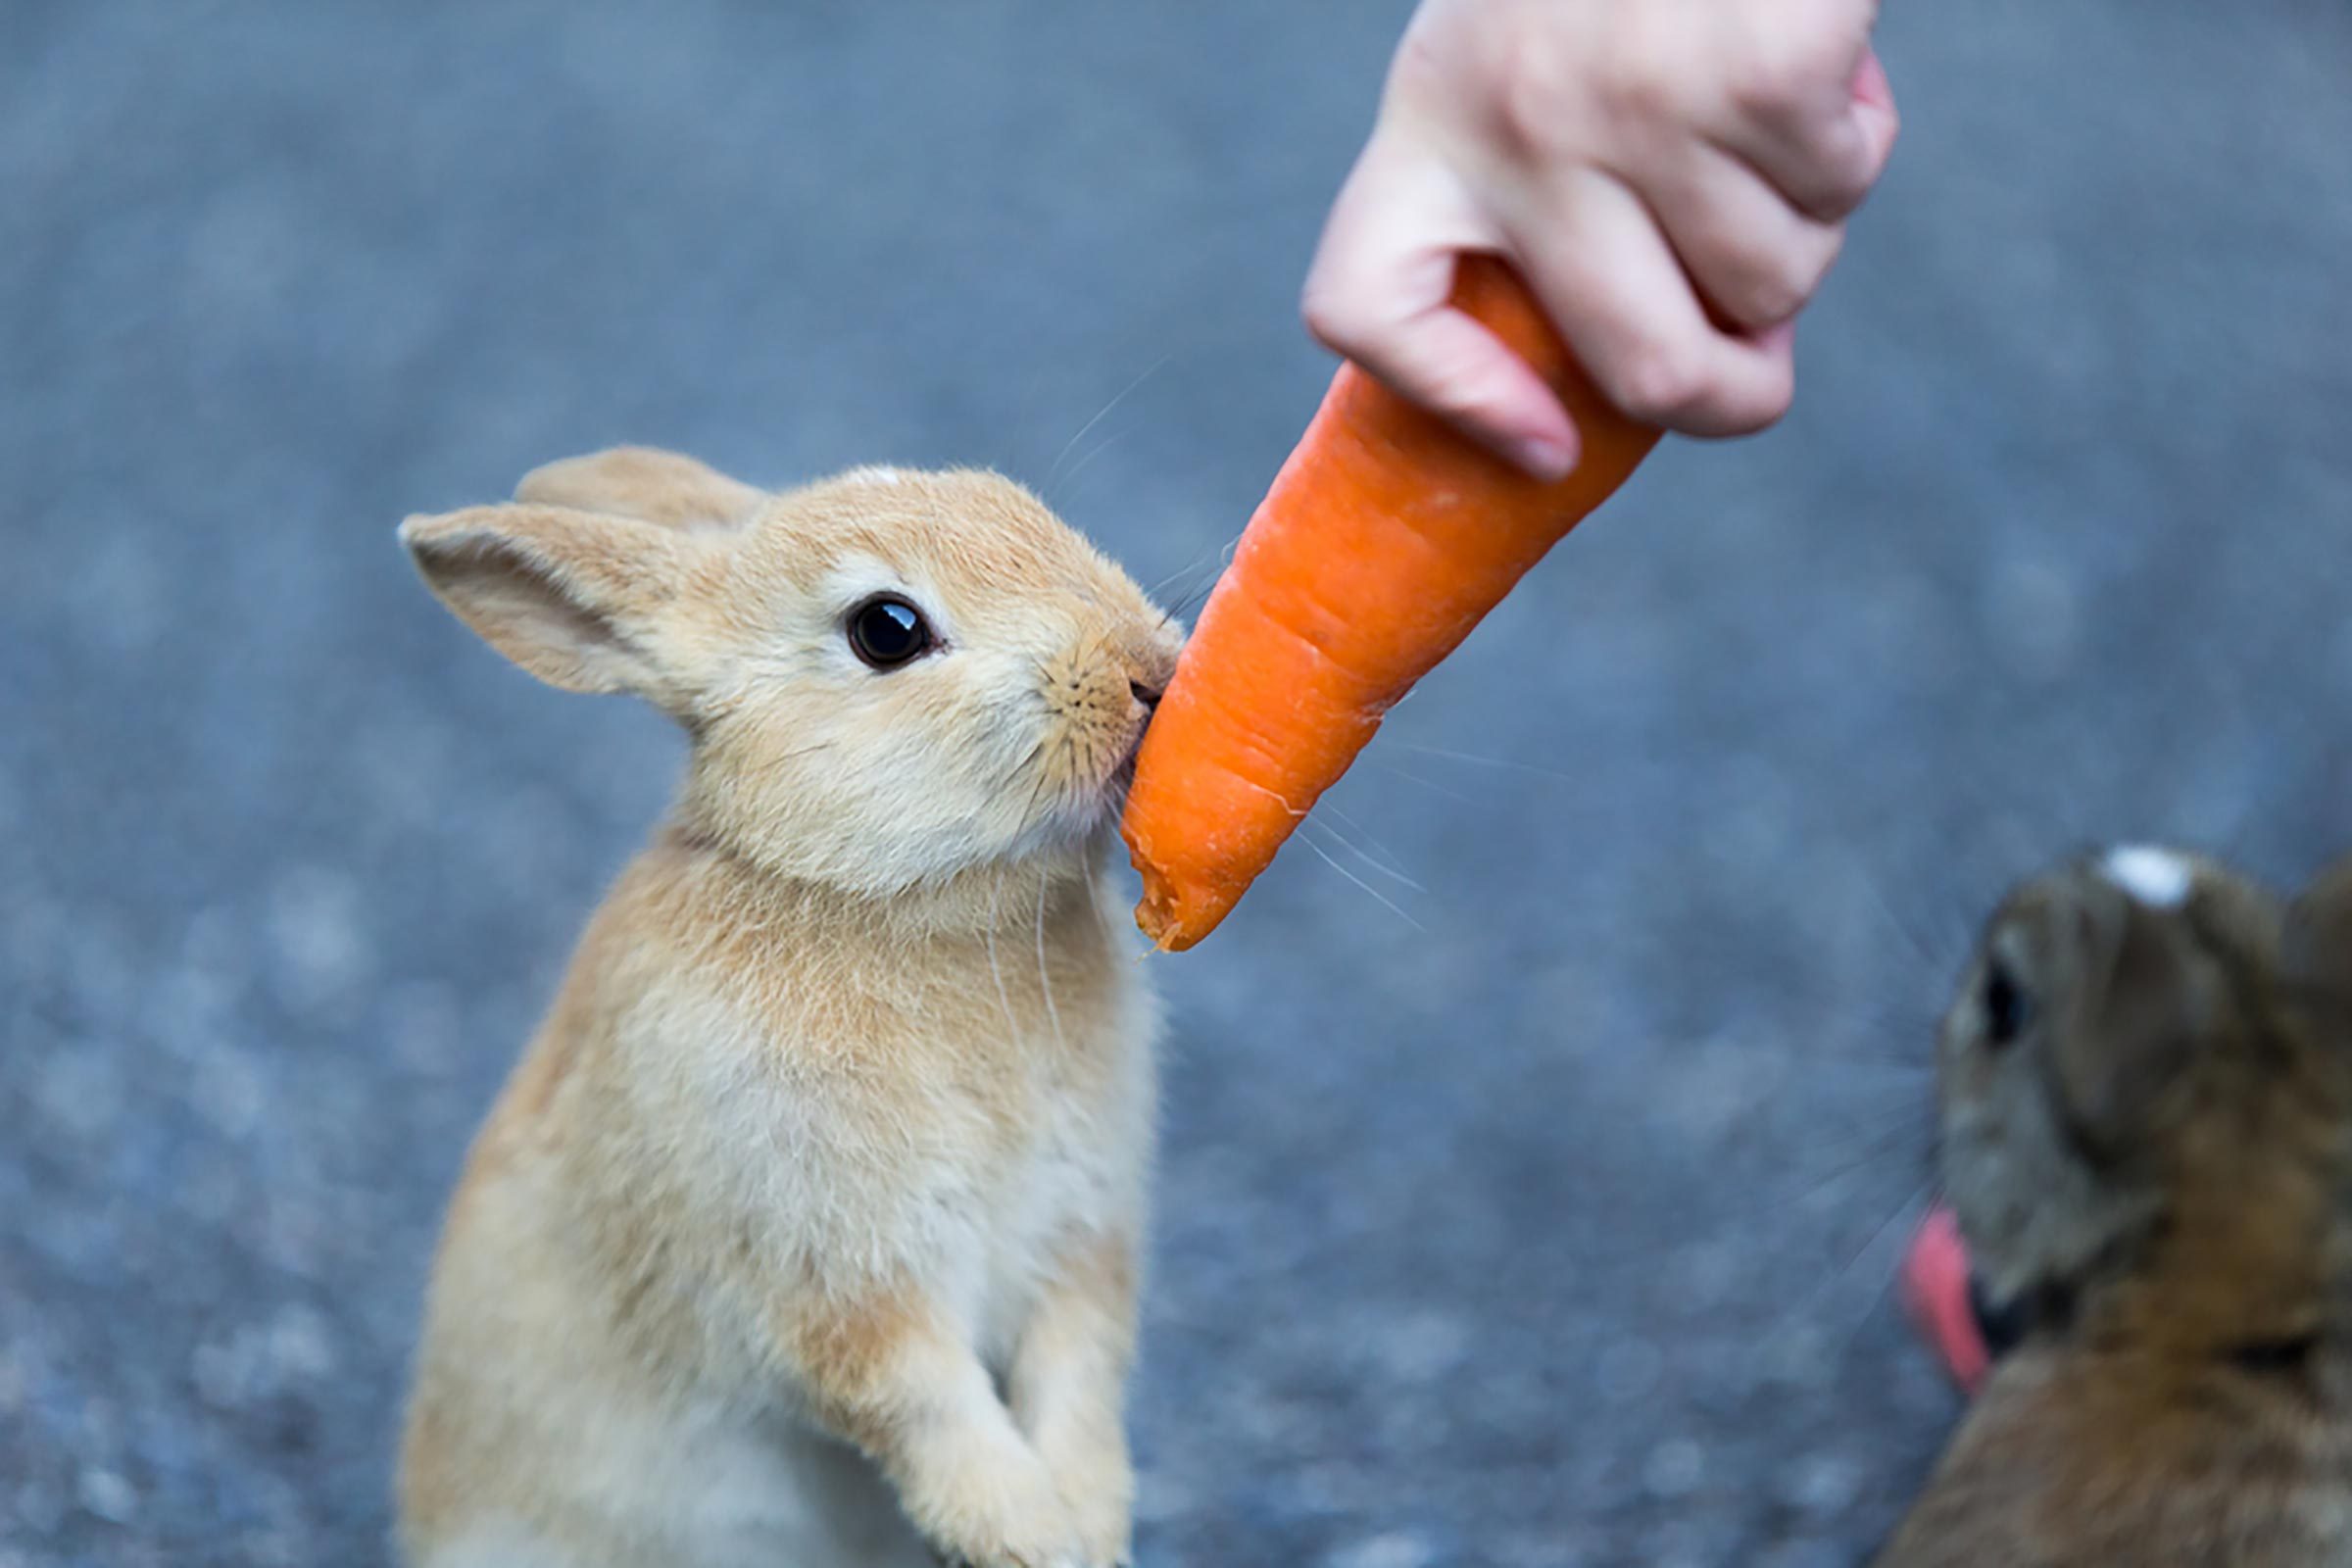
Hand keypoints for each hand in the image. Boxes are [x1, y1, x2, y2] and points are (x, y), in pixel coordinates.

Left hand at [1302, 0, 1899, 476]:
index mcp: (1428, 122)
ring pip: (1774, 278)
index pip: (1363, 302)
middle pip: (1638, 368)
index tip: (1552, 447)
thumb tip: (1606, 410)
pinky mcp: (1756, 72)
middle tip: (1760, 366)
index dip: (1452, 403)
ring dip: (1806, 222)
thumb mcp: (1509, 54)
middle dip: (1733, 397)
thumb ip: (1528, 191)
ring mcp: (1636, 106)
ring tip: (1767, 120)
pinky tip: (1814, 57)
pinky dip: (1855, 129)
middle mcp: (1515, 127)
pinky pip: (1841, 177)